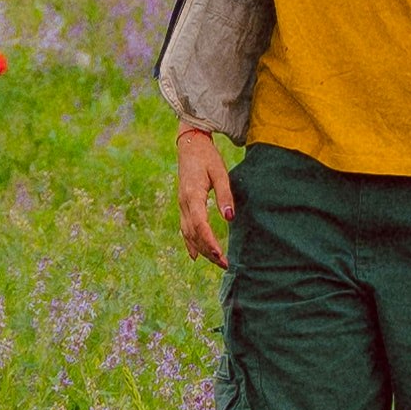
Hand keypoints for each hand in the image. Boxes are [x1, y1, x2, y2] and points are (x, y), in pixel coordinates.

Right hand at [172, 128, 237, 271]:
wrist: (190, 145)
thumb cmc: (207, 158)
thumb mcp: (220, 173)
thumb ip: (225, 195)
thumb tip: (229, 218)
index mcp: (192, 194)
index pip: (199, 224)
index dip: (209, 241)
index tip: (220, 254)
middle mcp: (183, 203)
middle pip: (194, 233)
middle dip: (208, 250)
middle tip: (225, 264)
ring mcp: (181, 205)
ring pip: (189, 233)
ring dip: (202, 249)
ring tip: (217, 262)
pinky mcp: (183, 205)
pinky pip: (184, 228)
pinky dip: (190, 243)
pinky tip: (196, 256)